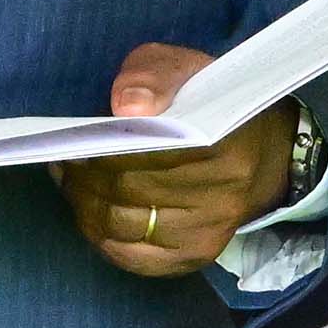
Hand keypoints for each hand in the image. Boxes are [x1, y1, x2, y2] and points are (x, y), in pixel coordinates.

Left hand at [55, 44, 299, 276]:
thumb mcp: (185, 69)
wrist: (260, 152)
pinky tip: (92, 211)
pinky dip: (101, 235)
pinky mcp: (193, 257)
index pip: (148, 154)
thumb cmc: (211, 105)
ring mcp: (207, 234)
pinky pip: (130, 257)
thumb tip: (127, 105)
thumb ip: (153, 76)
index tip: (75, 139)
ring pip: (121, 227)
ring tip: (74, 181)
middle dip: (86, 177)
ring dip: (86, 205)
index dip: (102, 149)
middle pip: (129, 192)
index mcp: (226, 148)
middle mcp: (222, 199)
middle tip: (67, 159)